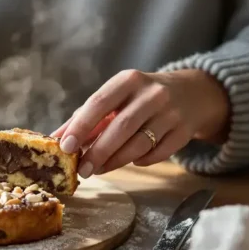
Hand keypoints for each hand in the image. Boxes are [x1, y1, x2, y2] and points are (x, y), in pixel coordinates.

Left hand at [52, 69, 229, 176]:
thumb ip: (86, 116)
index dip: (80, 126)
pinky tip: (130, 160)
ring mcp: (171, 113)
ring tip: (98, 169)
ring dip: (114, 161)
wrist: (192, 94)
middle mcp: (152, 94)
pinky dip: (139, 161)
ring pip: (138, 145)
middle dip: (97, 152)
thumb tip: (55, 139)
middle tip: (81, 170)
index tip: (65, 146)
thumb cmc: (141, 97)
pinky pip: (156, 154)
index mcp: (129, 80)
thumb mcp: (116, 97)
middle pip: (120, 128)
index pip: (99, 102)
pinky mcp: (184, 132)